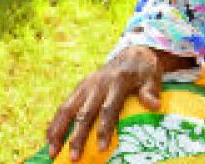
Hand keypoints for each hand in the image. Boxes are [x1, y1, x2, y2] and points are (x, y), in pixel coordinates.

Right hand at [45, 45, 186, 160]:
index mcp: (117, 82)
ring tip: (52, 152)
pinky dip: (54, 123)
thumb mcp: (152, 77)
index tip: (102, 148)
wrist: (132, 52)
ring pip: (67, 110)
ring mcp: (86, 86)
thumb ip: (150, 91)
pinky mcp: (79, 88)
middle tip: (74, 158)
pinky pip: (64, 106)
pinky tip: (49, 139)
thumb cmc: (144, 70)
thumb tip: (155, 105)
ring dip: (58, 132)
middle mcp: (98, 84)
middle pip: (84, 113)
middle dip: (77, 137)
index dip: (104, 129)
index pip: (109, 109)